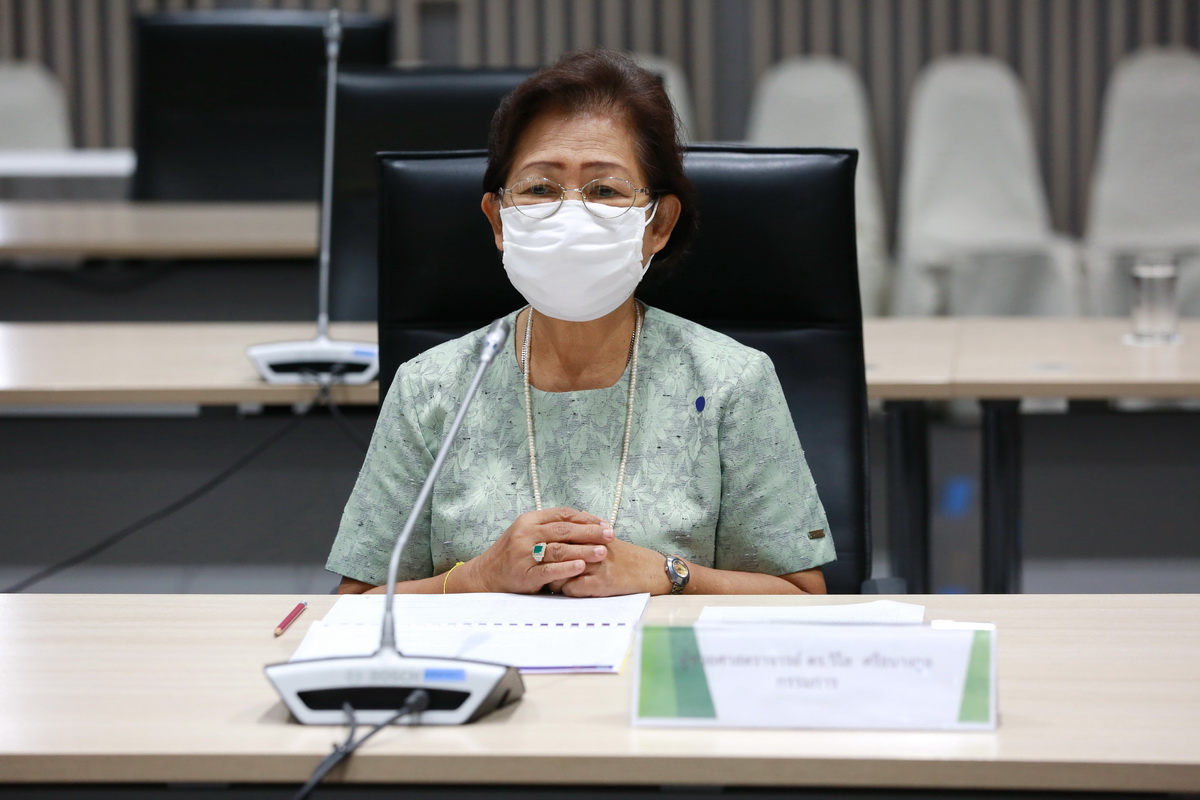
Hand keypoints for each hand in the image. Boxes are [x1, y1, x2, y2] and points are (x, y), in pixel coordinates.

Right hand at [459, 507, 613, 593]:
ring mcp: (523, 554)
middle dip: (590, 532)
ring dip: (583, 550)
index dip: (586, 518)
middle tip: (610, 536)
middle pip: (564, 530)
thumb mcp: (527, 532)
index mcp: (529, 520)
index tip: (605, 524)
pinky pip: (548, 570)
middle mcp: (525, 534)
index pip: (562, 515)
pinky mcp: (524, 574)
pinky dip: (565, 568)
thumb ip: (551, 526)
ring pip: (558, 549)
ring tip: (603, 552)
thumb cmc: (512, 553)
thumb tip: (585, 519)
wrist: (486, 575)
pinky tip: (581, 567)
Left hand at [548, 537, 670, 596]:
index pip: (558, 534)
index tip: (536, 549)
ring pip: (560, 571)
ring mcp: (595, 566)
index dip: (544, 542)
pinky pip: (572, 588)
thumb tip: (569, 516)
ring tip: (551, 580)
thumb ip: (586, 528)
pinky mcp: (600, 584)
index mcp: (590, 534)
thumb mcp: (606, 537)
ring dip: (552, 577)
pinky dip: (566, 590)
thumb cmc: (625, 556)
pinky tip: (568, 589)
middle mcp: (592, 547)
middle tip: (538, 566)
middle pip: (555, 551)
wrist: (649, 571)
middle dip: (543, 560)